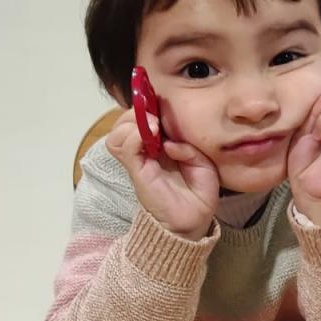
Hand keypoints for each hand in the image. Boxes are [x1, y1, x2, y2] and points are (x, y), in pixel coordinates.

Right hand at [104, 109, 218, 240]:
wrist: (192, 222)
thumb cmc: (198, 193)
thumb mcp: (203, 164)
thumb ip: (188, 148)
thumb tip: (169, 142)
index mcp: (160, 145)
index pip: (143, 118)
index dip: (147, 104)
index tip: (159, 98)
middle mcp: (145, 151)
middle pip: (125, 121)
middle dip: (138, 109)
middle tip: (154, 111)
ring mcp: (138, 161)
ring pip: (118, 132)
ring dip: (132, 121)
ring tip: (152, 125)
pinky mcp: (137, 172)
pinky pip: (125, 148)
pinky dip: (133, 136)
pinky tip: (151, 136)